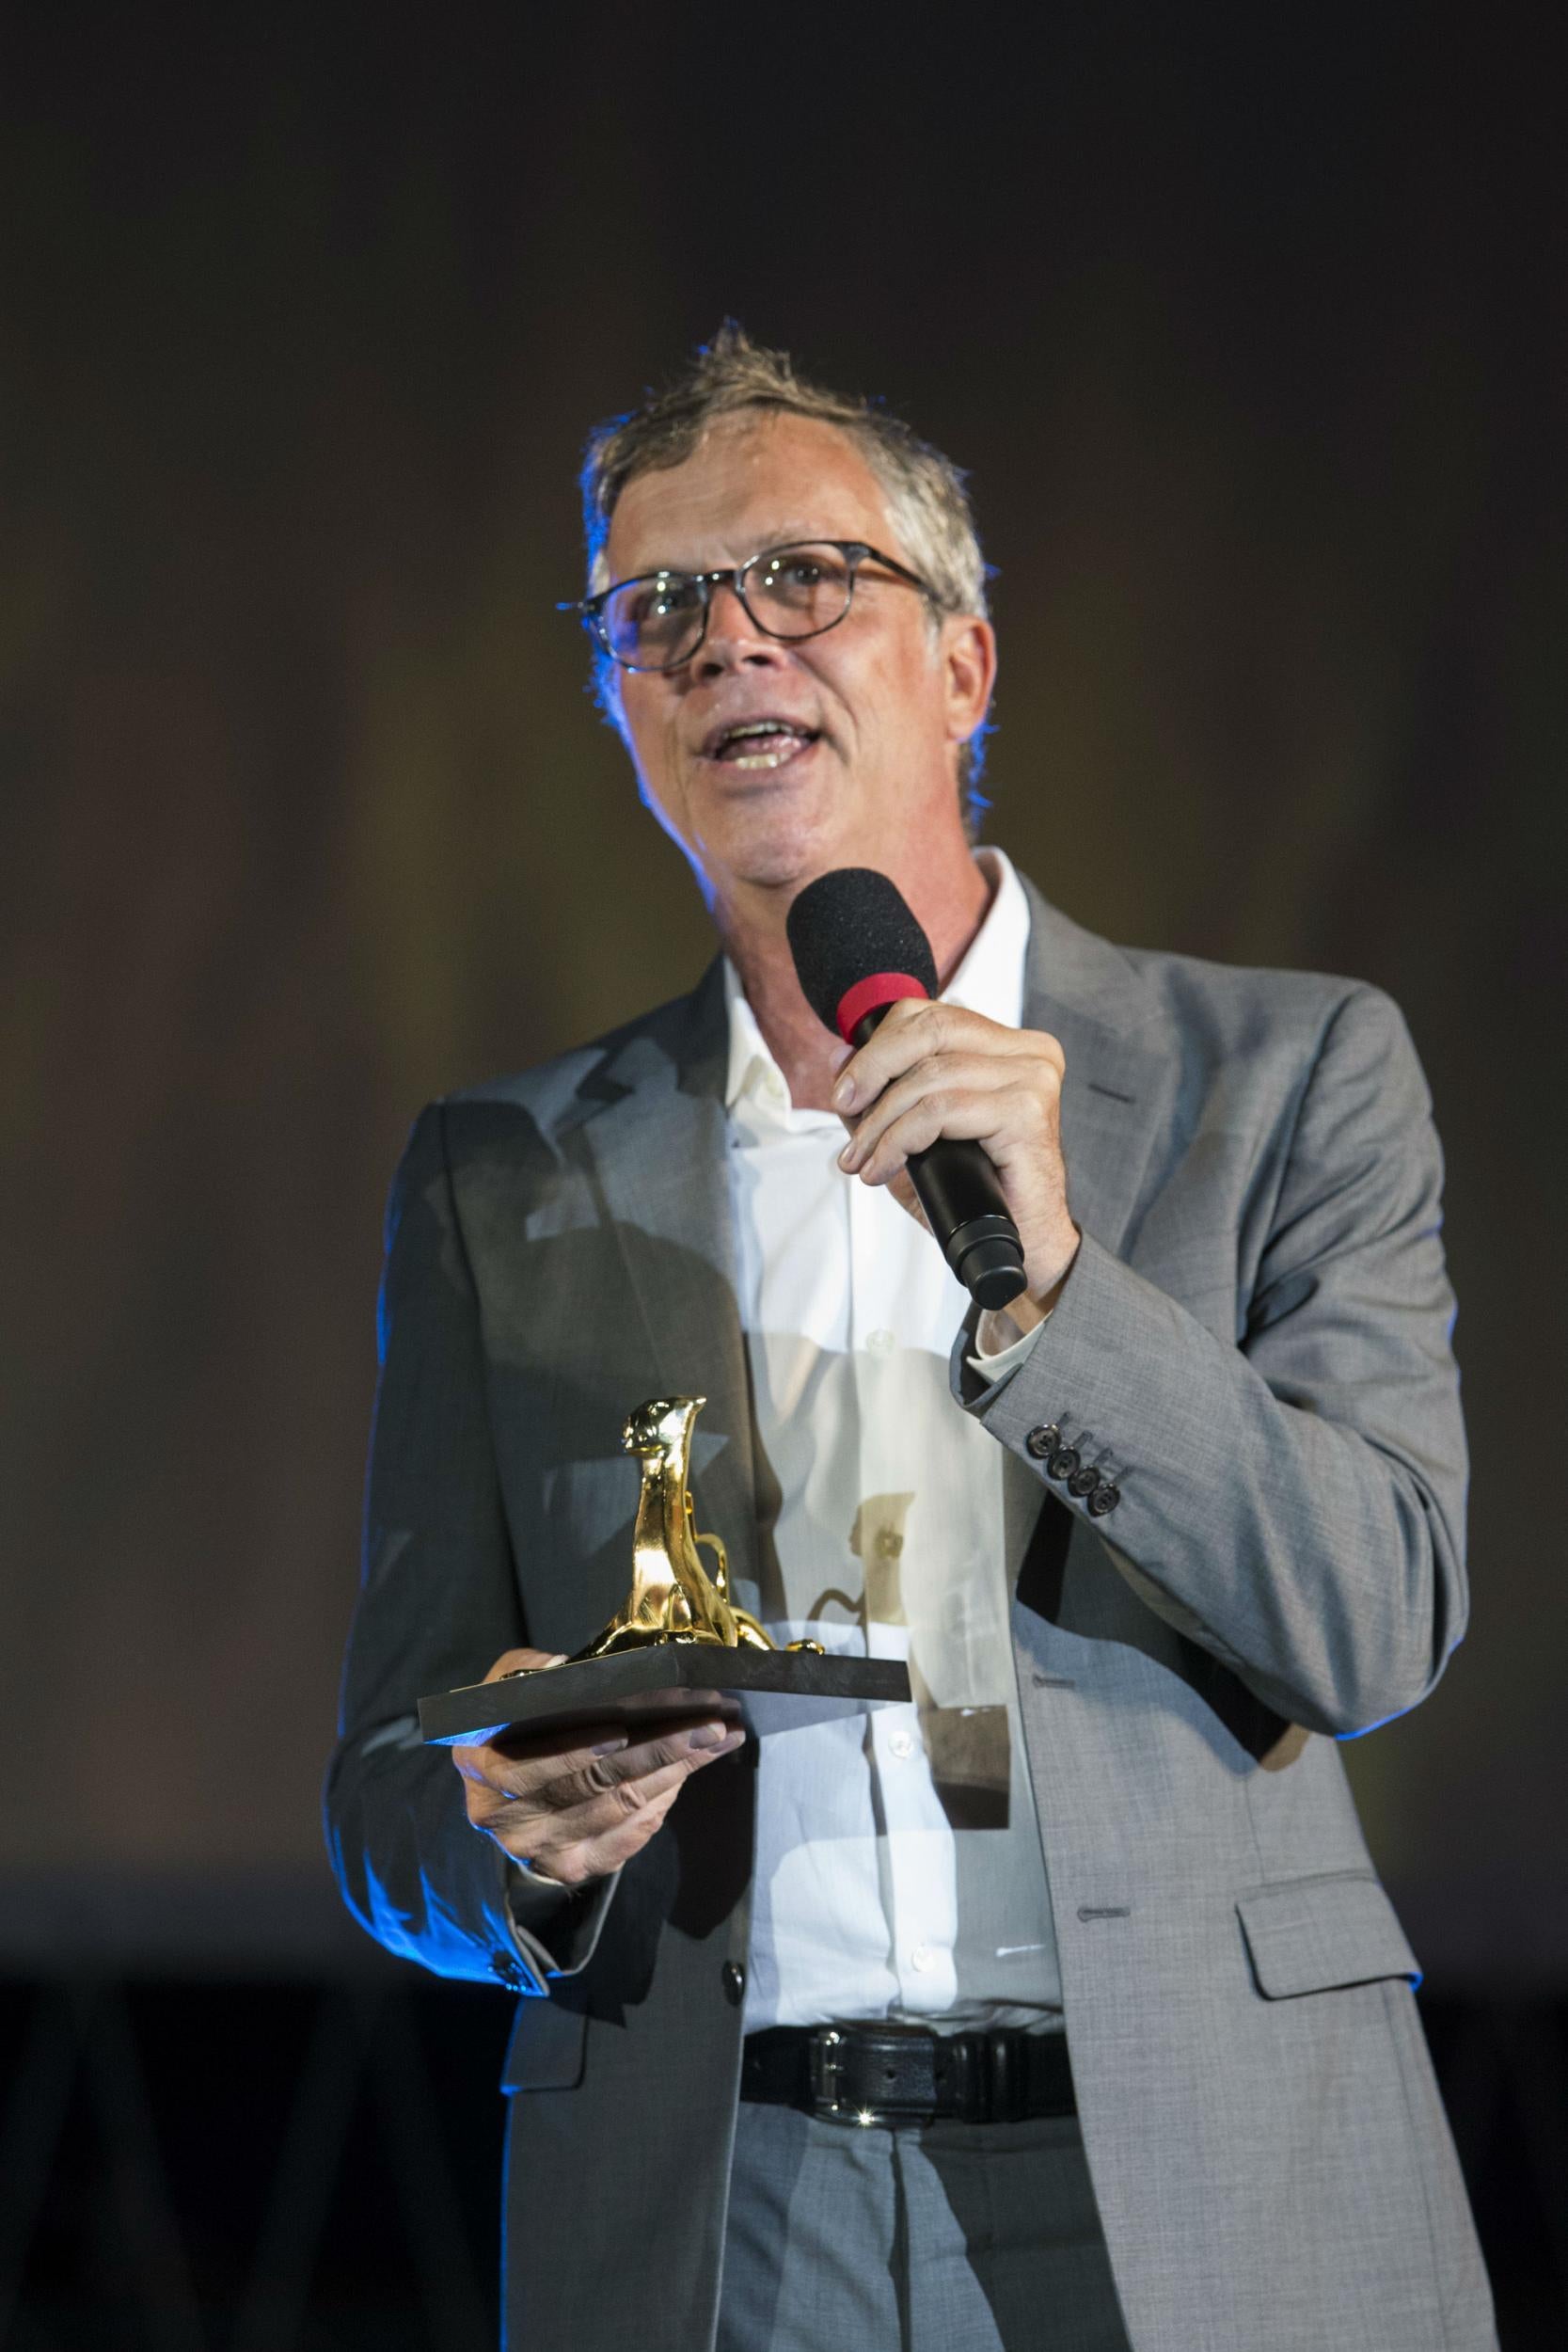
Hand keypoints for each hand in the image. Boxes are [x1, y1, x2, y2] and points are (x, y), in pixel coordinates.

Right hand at [452, 1648, 745, 1888]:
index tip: (623, 1729)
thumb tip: (564, 1668)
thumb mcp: (504, 1688)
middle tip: (710, 1724)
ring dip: (677, 1771)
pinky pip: (629, 1836)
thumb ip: (525, 1673)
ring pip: (621, 1809)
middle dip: (659, 1750)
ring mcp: (540, 1850)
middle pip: (594, 1786)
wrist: (505, 1796)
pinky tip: (695, 1768)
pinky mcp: (574, 1867)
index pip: (531, 1766)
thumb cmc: (513, 1724)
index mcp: (481, 1765)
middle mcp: (506, 1818)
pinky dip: (666, 1801)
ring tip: (718, 1738)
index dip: (576, 1751)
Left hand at [831, 1000, 1080, 1320]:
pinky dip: (898, 1140)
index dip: (877, 1046)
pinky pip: (940, 1111)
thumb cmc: (977, 1193)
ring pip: (929, 1075)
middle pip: (930, 1030)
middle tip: (845, 1108)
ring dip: (880, 1121)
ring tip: (862, 1159)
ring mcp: (1031, 1079)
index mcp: (1008, 1046)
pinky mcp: (1025, 1112)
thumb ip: (879, 1094)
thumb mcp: (913, 1136)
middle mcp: (1028, 1053)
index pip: (930, 1015)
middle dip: (873, 1069)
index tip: (846, 1090)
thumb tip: (838, 1055)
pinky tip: (884, 1168)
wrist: (1025, 1247)